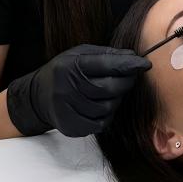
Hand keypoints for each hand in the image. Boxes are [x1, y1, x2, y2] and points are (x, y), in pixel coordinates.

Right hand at [7, 44, 151, 136]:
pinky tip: (100, 106)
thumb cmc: (65, 71)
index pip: (106, 65)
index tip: (145, 64)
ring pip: (107, 107)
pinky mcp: (71, 126)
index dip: (128, 65)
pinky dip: (106, 115)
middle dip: (125, 82)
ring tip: (108, 92)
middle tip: (129, 78)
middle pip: (110, 88)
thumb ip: (106, 55)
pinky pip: (101, 123)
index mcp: (71, 65)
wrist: (38, 97)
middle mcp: (67, 87)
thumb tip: (133, 58)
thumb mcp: (79, 55)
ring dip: (115, 100)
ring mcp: (68, 109)